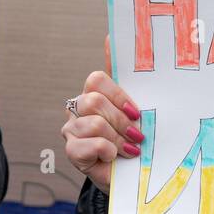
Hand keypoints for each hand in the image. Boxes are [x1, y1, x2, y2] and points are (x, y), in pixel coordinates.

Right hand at [62, 34, 143, 193]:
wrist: (135, 177)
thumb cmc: (137, 140)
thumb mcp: (140, 110)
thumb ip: (130, 76)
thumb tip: (112, 36)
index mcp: (96, 93)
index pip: (96, 79)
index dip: (118, 94)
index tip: (137, 112)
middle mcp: (80, 108)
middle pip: (94, 100)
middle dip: (120, 121)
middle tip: (137, 136)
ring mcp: (72, 129)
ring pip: (92, 123)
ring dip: (117, 139)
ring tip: (129, 150)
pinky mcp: (72, 152)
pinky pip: (85, 144)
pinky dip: (106, 151)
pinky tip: (115, 158)